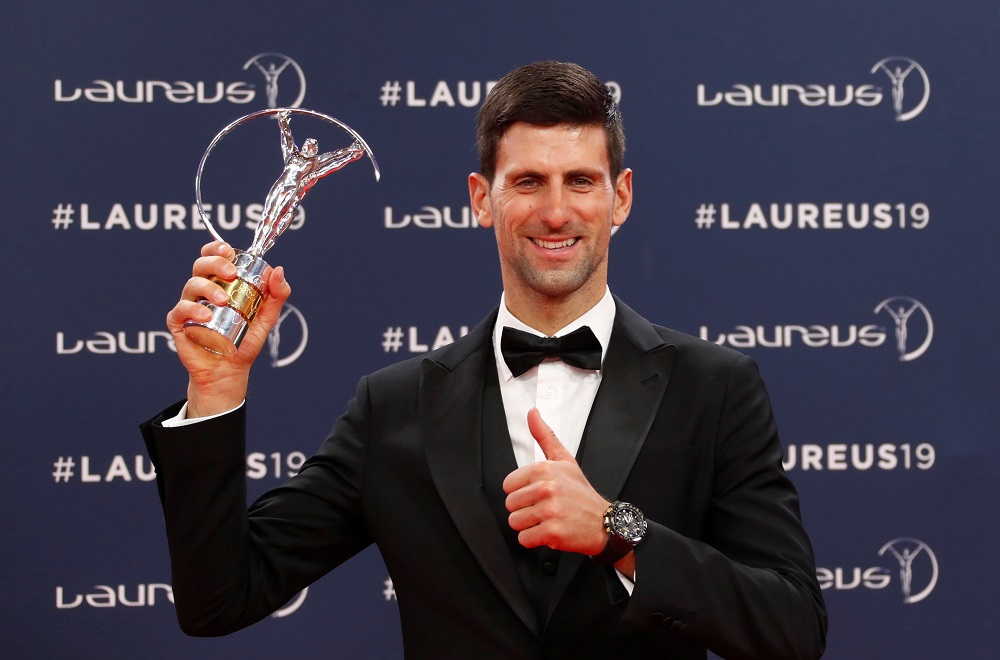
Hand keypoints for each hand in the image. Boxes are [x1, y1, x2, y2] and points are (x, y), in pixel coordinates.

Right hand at [165, 240, 291, 417]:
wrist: (230, 370)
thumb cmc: (244, 341)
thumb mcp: (266, 318)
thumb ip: (276, 296)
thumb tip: (278, 270)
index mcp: (220, 283)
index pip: (213, 257)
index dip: (216, 249)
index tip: (228, 251)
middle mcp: (202, 291)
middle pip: (201, 266)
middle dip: (215, 264)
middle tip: (231, 273)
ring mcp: (189, 306)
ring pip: (191, 285)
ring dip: (208, 288)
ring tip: (223, 301)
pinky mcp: (179, 323)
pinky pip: (181, 310)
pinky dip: (193, 309)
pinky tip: (206, 315)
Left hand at [502, 408, 609, 555]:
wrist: (604, 522)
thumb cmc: (581, 492)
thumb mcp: (564, 460)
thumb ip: (544, 436)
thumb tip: (532, 413)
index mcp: (544, 469)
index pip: (508, 485)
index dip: (521, 491)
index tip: (537, 493)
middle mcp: (546, 488)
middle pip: (510, 504)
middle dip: (525, 509)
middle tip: (544, 507)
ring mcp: (549, 511)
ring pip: (515, 522)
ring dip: (528, 525)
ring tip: (546, 519)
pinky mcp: (552, 532)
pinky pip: (524, 539)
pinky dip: (534, 539)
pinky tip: (548, 531)